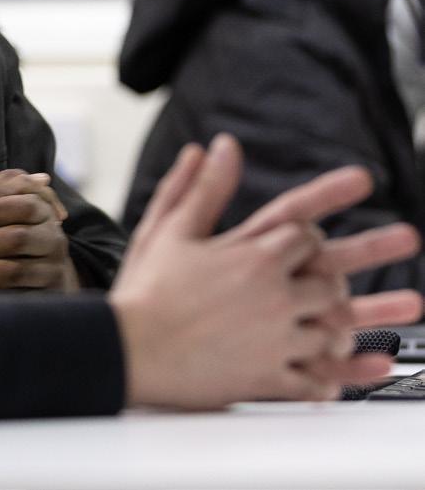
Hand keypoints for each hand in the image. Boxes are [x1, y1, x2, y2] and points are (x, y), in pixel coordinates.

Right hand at [109, 135, 421, 408]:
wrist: (128, 351)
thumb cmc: (144, 289)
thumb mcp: (169, 227)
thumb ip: (201, 187)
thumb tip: (220, 147)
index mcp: (250, 255)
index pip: (300, 229)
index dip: (315, 219)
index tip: (349, 191)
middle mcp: (272, 294)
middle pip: (332, 270)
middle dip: (370, 250)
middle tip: (406, 236)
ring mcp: (274, 338)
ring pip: (335, 323)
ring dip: (373, 312)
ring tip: (412, 304)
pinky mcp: (268, 376)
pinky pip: (320, 376)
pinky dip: (350, 371)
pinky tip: (374, 363)